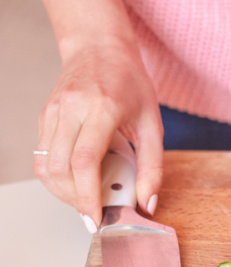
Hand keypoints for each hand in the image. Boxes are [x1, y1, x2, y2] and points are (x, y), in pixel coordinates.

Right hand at [34, 38, 162, 231]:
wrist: (100, 48)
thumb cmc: (131, 83)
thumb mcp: (153, 123)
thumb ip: (153, 166)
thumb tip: (147, 203)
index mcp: (102, 108)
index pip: (85, 160)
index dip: (87, 195)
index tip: (95, 218)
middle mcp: (71, 109)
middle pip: (61, 168)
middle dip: (76, 199)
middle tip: (95, 213)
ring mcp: (53, 111)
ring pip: (45, 165)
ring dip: (63, 192)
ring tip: (86, 199)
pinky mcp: (44, 116)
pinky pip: (42, 155)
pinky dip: (57, 177)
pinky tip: (76, 182)